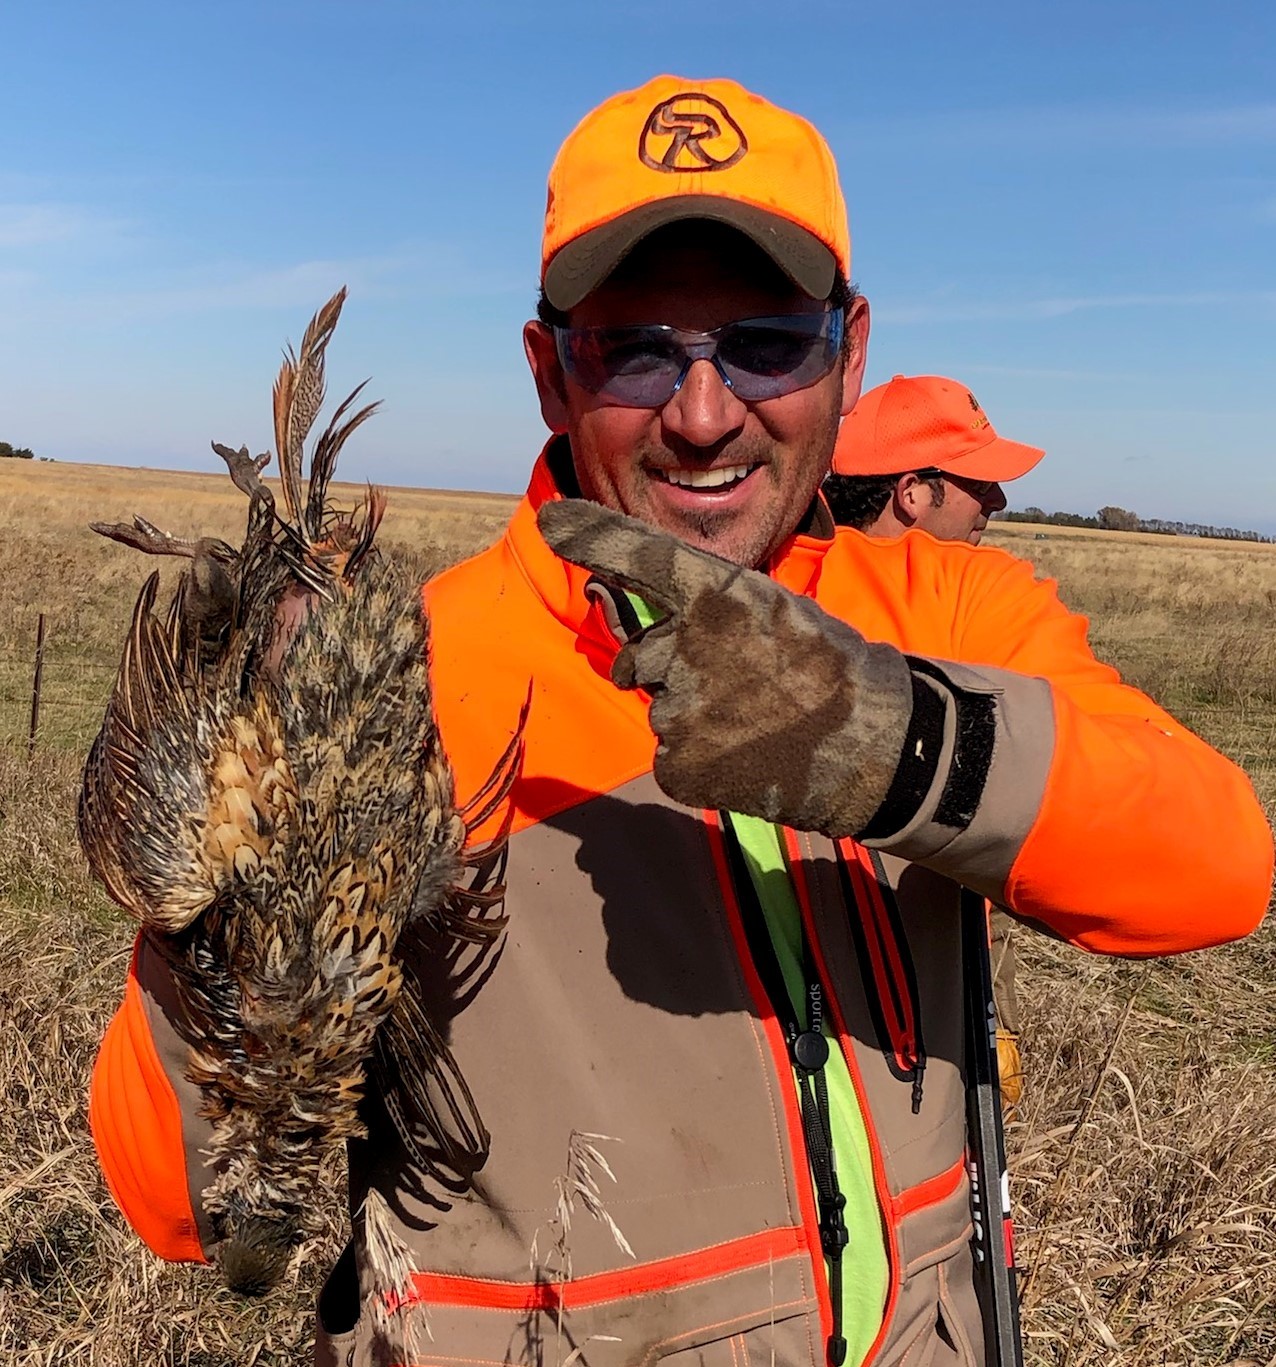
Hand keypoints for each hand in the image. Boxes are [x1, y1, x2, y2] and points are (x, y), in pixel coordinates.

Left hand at [538, 499, 913, 837]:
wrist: (880, 743)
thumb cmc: (828, 671)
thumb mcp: (774, 615)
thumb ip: (709, 617)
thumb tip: (646, 648)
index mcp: (720, 595)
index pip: (644, 558)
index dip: (593, 536)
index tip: (553, 519)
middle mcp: (689, 643)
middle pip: (642, 657)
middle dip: (675, 671)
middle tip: (744, 686)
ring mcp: (681, 708)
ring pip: (663, 709)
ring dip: (698, 719)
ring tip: (759, 723)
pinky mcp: (680, 764)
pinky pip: (671, 757)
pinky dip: (702, 761)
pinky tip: (749, 757)